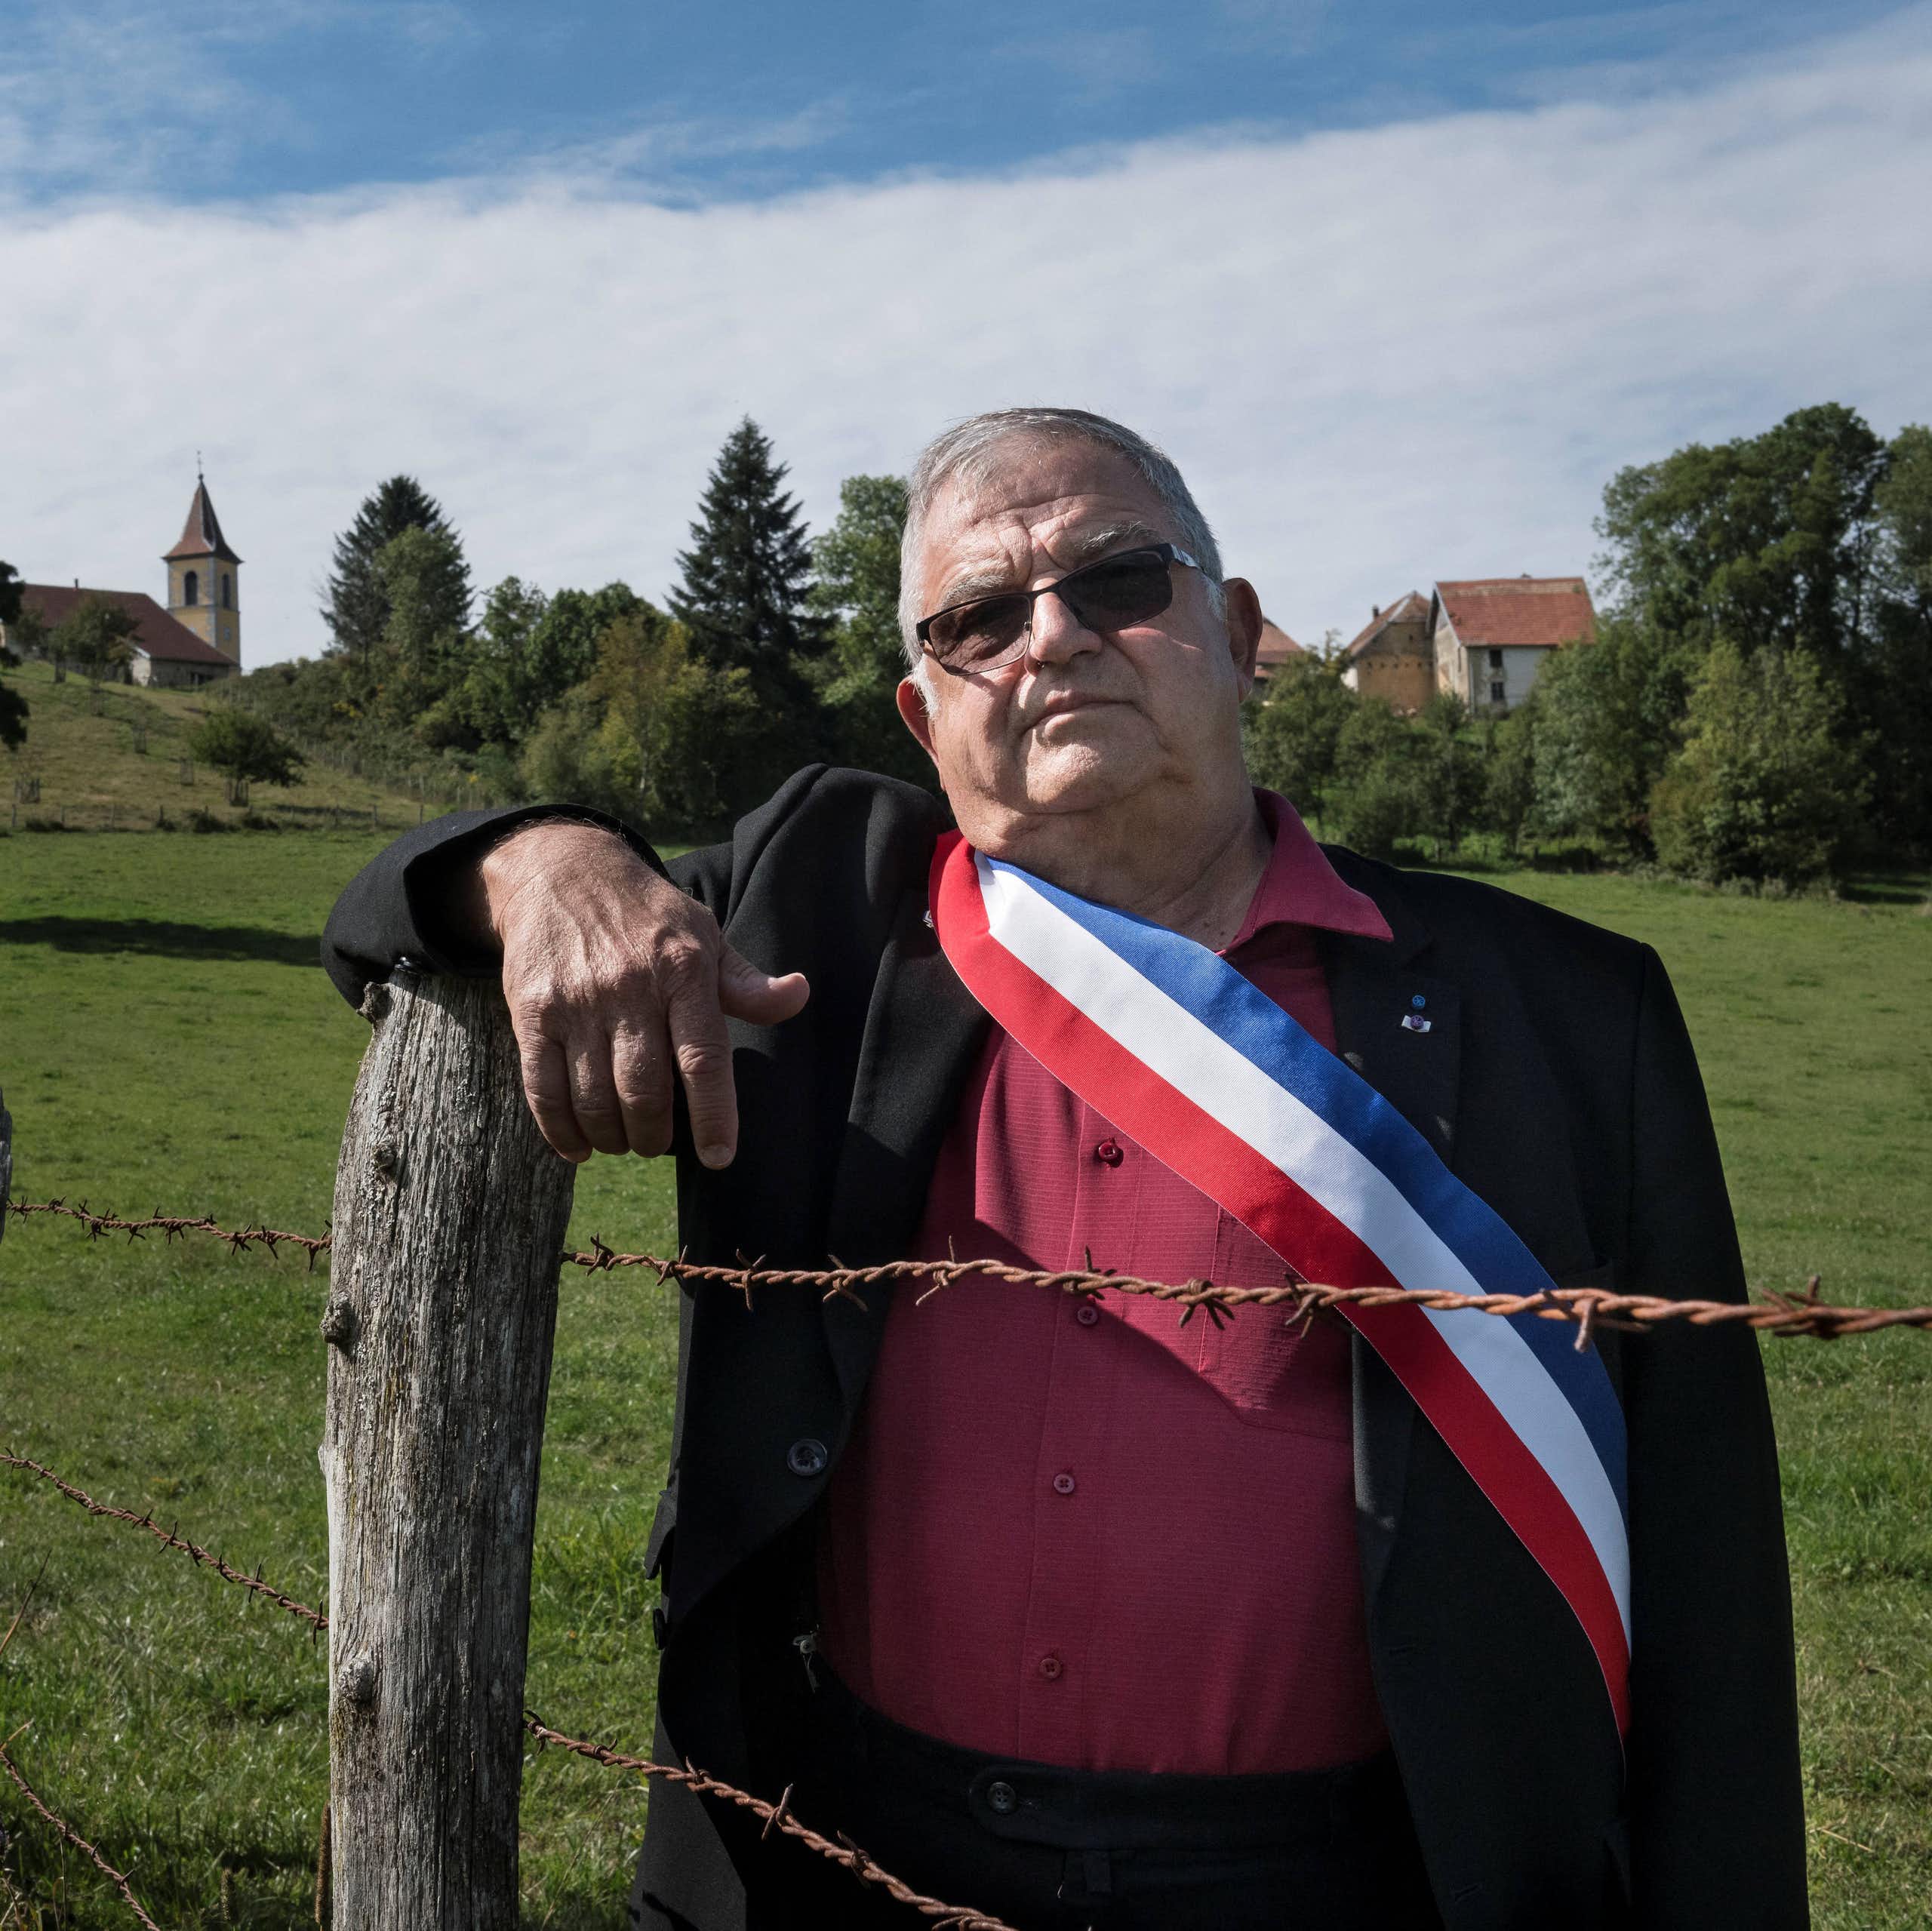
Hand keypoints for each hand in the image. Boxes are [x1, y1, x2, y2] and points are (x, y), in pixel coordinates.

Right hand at [482, 823, 808, 1164]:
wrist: (560, 871)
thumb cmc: (647, 915)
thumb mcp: (704, 934)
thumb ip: (746, 982)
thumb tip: (798, 996)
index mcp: (682, 970)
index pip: (703, 1057)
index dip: (713, 1116)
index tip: (719, 1157)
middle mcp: (629, 988)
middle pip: (644, 1091)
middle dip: (655, 1135)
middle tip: (660, 1143)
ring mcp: (576, 1002)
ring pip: (594, 1099)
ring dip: (613, 1137)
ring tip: (625, 1140)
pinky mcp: (531, 1012)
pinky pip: (543, 1089)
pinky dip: (562, 1130)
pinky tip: (580, 1146)